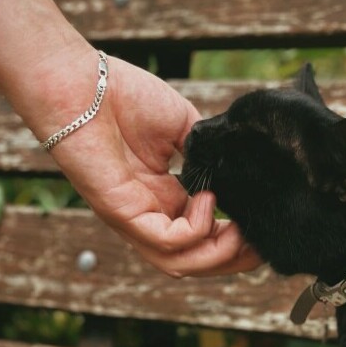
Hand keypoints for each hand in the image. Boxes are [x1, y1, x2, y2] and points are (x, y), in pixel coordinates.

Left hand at [43, 52, 261, 277]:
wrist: (81, 83)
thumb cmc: (123, 98)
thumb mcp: (183, 128)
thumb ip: (208, 155)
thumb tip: (235, 172)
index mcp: (161, 198)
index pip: (201, 237)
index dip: (234, 239)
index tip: (263, 226)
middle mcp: (148, 215)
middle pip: (194, 260)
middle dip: (234, 258)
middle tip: (264, 243)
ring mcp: (132, 218)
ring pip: (180, 264)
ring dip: (220, 255)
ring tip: (243, 231)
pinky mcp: (121, 212)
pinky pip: (166, 241)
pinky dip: (197, 228)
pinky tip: (208, 197)